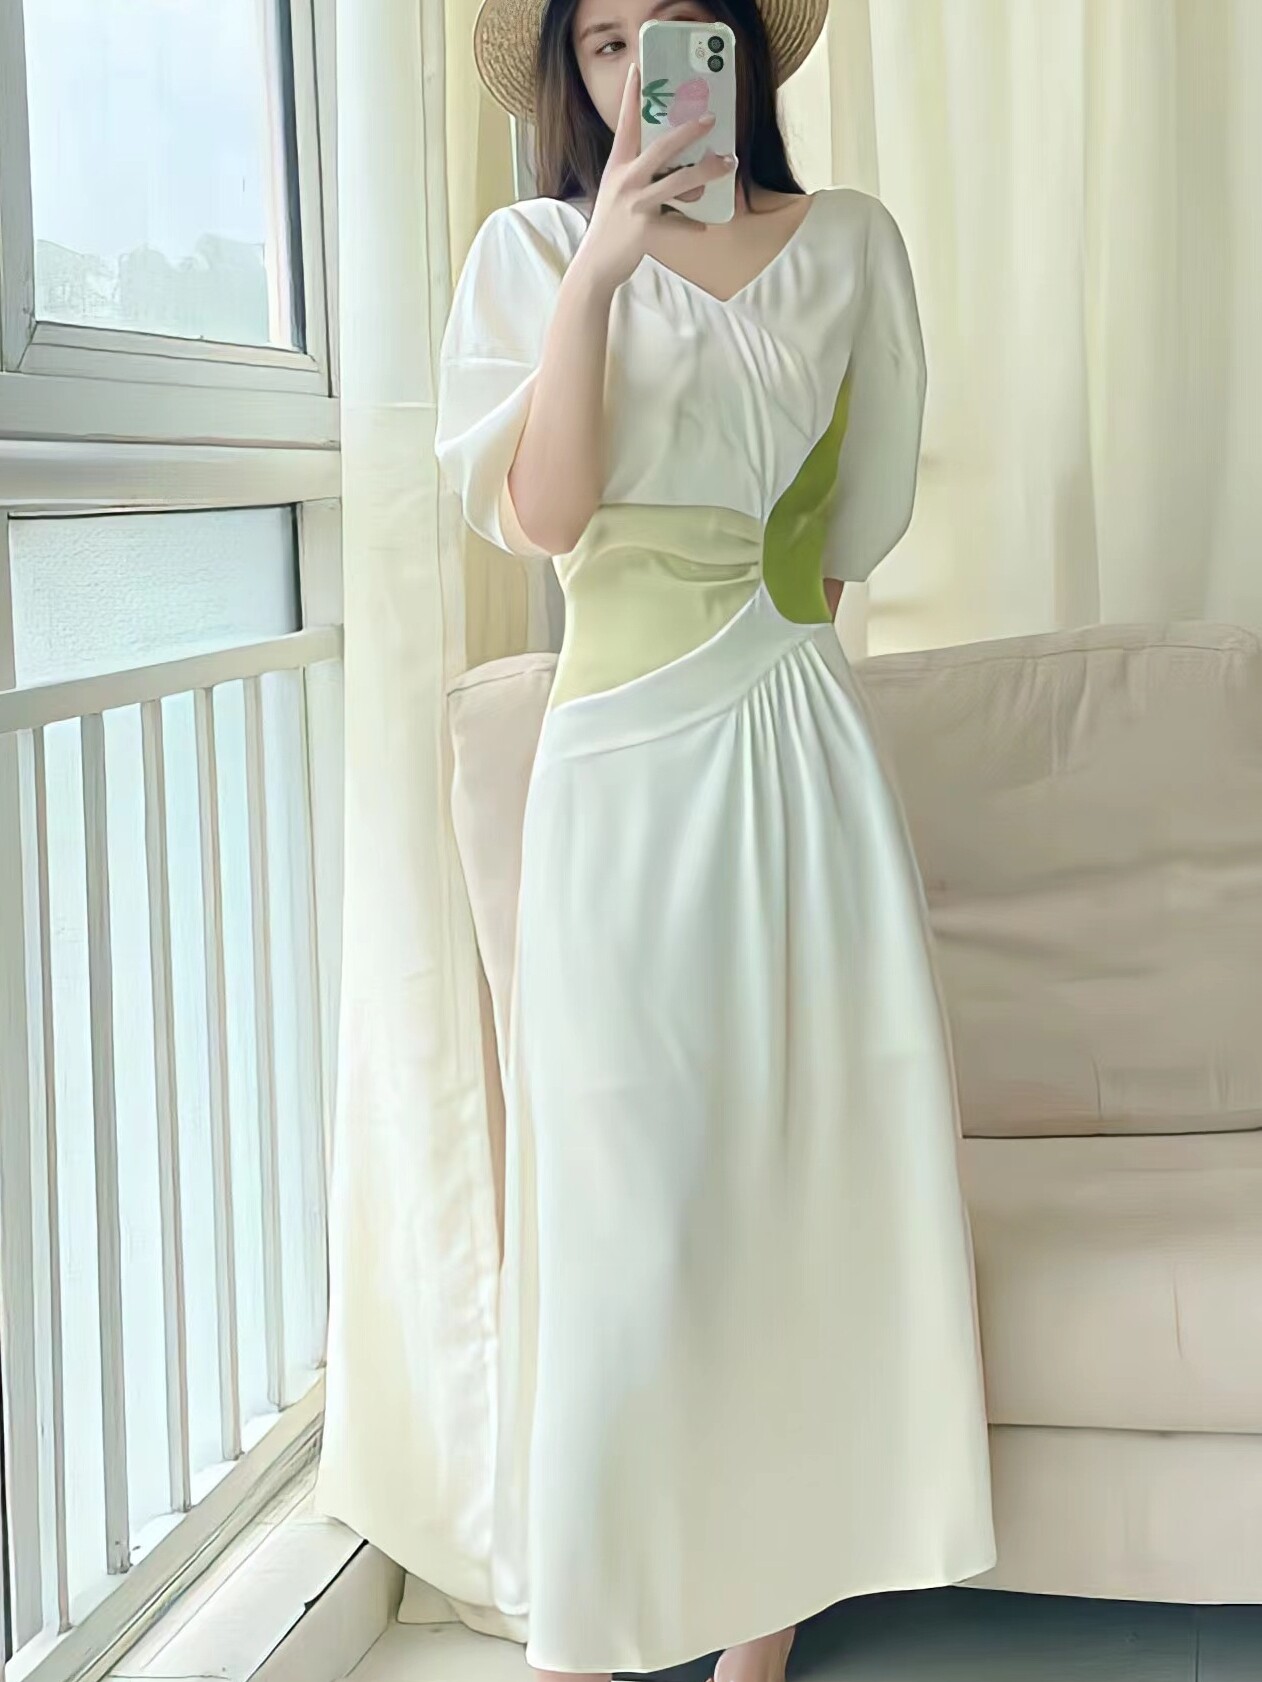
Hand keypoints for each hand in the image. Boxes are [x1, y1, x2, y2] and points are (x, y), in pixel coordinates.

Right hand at [574, 62, 735, 292]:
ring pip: (679, 182)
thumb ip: (642, 177)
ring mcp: (636, 204)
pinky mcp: (645, 230)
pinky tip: (704, 226)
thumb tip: (682, 174)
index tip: (639, 69)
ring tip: (728, 165)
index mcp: (618, 167)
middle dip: (689, 131)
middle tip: (711, 119)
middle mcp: (626, 180)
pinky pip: (679, 224)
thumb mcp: (618, 193)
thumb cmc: (612, 227)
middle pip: (662, 148)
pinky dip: (693, 226)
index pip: (625, 125)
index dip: (632, 97)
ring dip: (707, 172)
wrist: (596, 264)